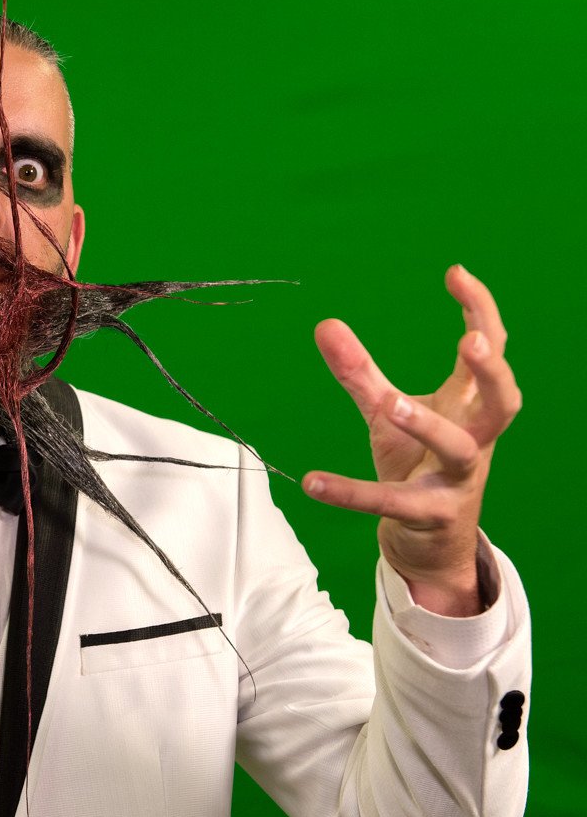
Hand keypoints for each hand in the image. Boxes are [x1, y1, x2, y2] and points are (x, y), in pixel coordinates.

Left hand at [302, 265, 520, 615]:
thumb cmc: (418, 465)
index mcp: (469, 408)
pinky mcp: (429, 515)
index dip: (480, 312)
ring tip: (390, 403)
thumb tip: (325, 323)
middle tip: (471, 341)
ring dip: (428, 425)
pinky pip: (391, 503)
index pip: (490, 352)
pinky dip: (351, 493)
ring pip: (459, 450)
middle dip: (492, 371)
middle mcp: (474, 440)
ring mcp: (457, 480)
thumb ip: (360, 372)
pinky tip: (312, 482)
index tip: (456, 273)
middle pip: (504, 402)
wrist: (428, 543)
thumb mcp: (388, 412)